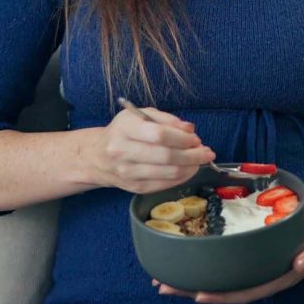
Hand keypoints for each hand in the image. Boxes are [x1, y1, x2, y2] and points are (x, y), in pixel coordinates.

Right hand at [86, 102, 215, 193]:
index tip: (196, 138)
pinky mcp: (134, 188)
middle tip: (206, 152)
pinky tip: (188, 170)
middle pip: (166, 156)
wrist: (97, 156)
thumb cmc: (124, 131)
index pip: (159, 135)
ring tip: (200, 160)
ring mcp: (127, 173)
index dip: (182, 138)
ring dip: (191, 167)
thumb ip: (167, 119)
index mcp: (125, 129)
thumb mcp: (141, 115)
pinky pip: (164, 185)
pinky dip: (181, 177)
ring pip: (168, 173)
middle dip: (193, 155)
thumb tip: (190, 130)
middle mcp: (123, 152)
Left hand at [154, 220, 303, 303]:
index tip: (197, 295)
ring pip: (216, 280)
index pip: (241, 293)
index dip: (219, 296)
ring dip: (189, 281)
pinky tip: (185, 259)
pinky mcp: (246, 258)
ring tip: (162, 277)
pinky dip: (202, 264)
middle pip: (220, 290)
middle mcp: (256, 278)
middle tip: (163, 286)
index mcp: (271, 281)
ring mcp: (249, 270)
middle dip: (190, 290)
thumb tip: (301, 265)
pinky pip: (220, 266)